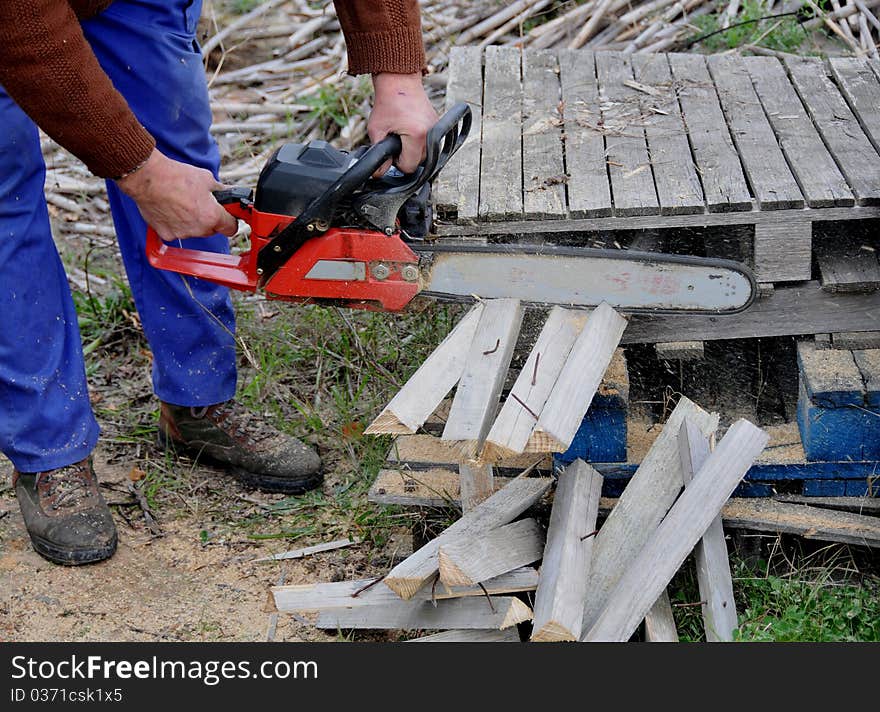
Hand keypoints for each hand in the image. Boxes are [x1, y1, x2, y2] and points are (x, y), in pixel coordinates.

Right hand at [116, 149, 236, 241]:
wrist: (147, 177)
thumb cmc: (175, 176)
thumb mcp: (206, 179)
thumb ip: (220, 191)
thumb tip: (228, 194)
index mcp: (212, 217)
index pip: (231, 228)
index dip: (230, 220)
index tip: (227, 215)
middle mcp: (199, 229)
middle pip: (212, 230)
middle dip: (210, 219)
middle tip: (200, 204)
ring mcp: (182, 233)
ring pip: (195, 231)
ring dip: (192, 222)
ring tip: (182, 203)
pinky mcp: (167, 234)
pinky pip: (177, 231)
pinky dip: (175, 223)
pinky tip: (170, 209)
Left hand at [368, 72, 438, 175]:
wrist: (399, 80)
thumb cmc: (387, 102)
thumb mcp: (376, 130)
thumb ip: (377, 155)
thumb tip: (378, 174)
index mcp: (417, 136)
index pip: (409, 167)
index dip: (397, 163)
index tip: (391, 152)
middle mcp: (430, 134)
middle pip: (418, 162)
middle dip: (405, 156)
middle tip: (394, 140)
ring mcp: (436, 129)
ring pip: (424, 154)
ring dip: (412, 149)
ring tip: (402, 134)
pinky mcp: (437, 125)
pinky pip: (428, 143)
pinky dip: (418, 141)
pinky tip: (409, 130)